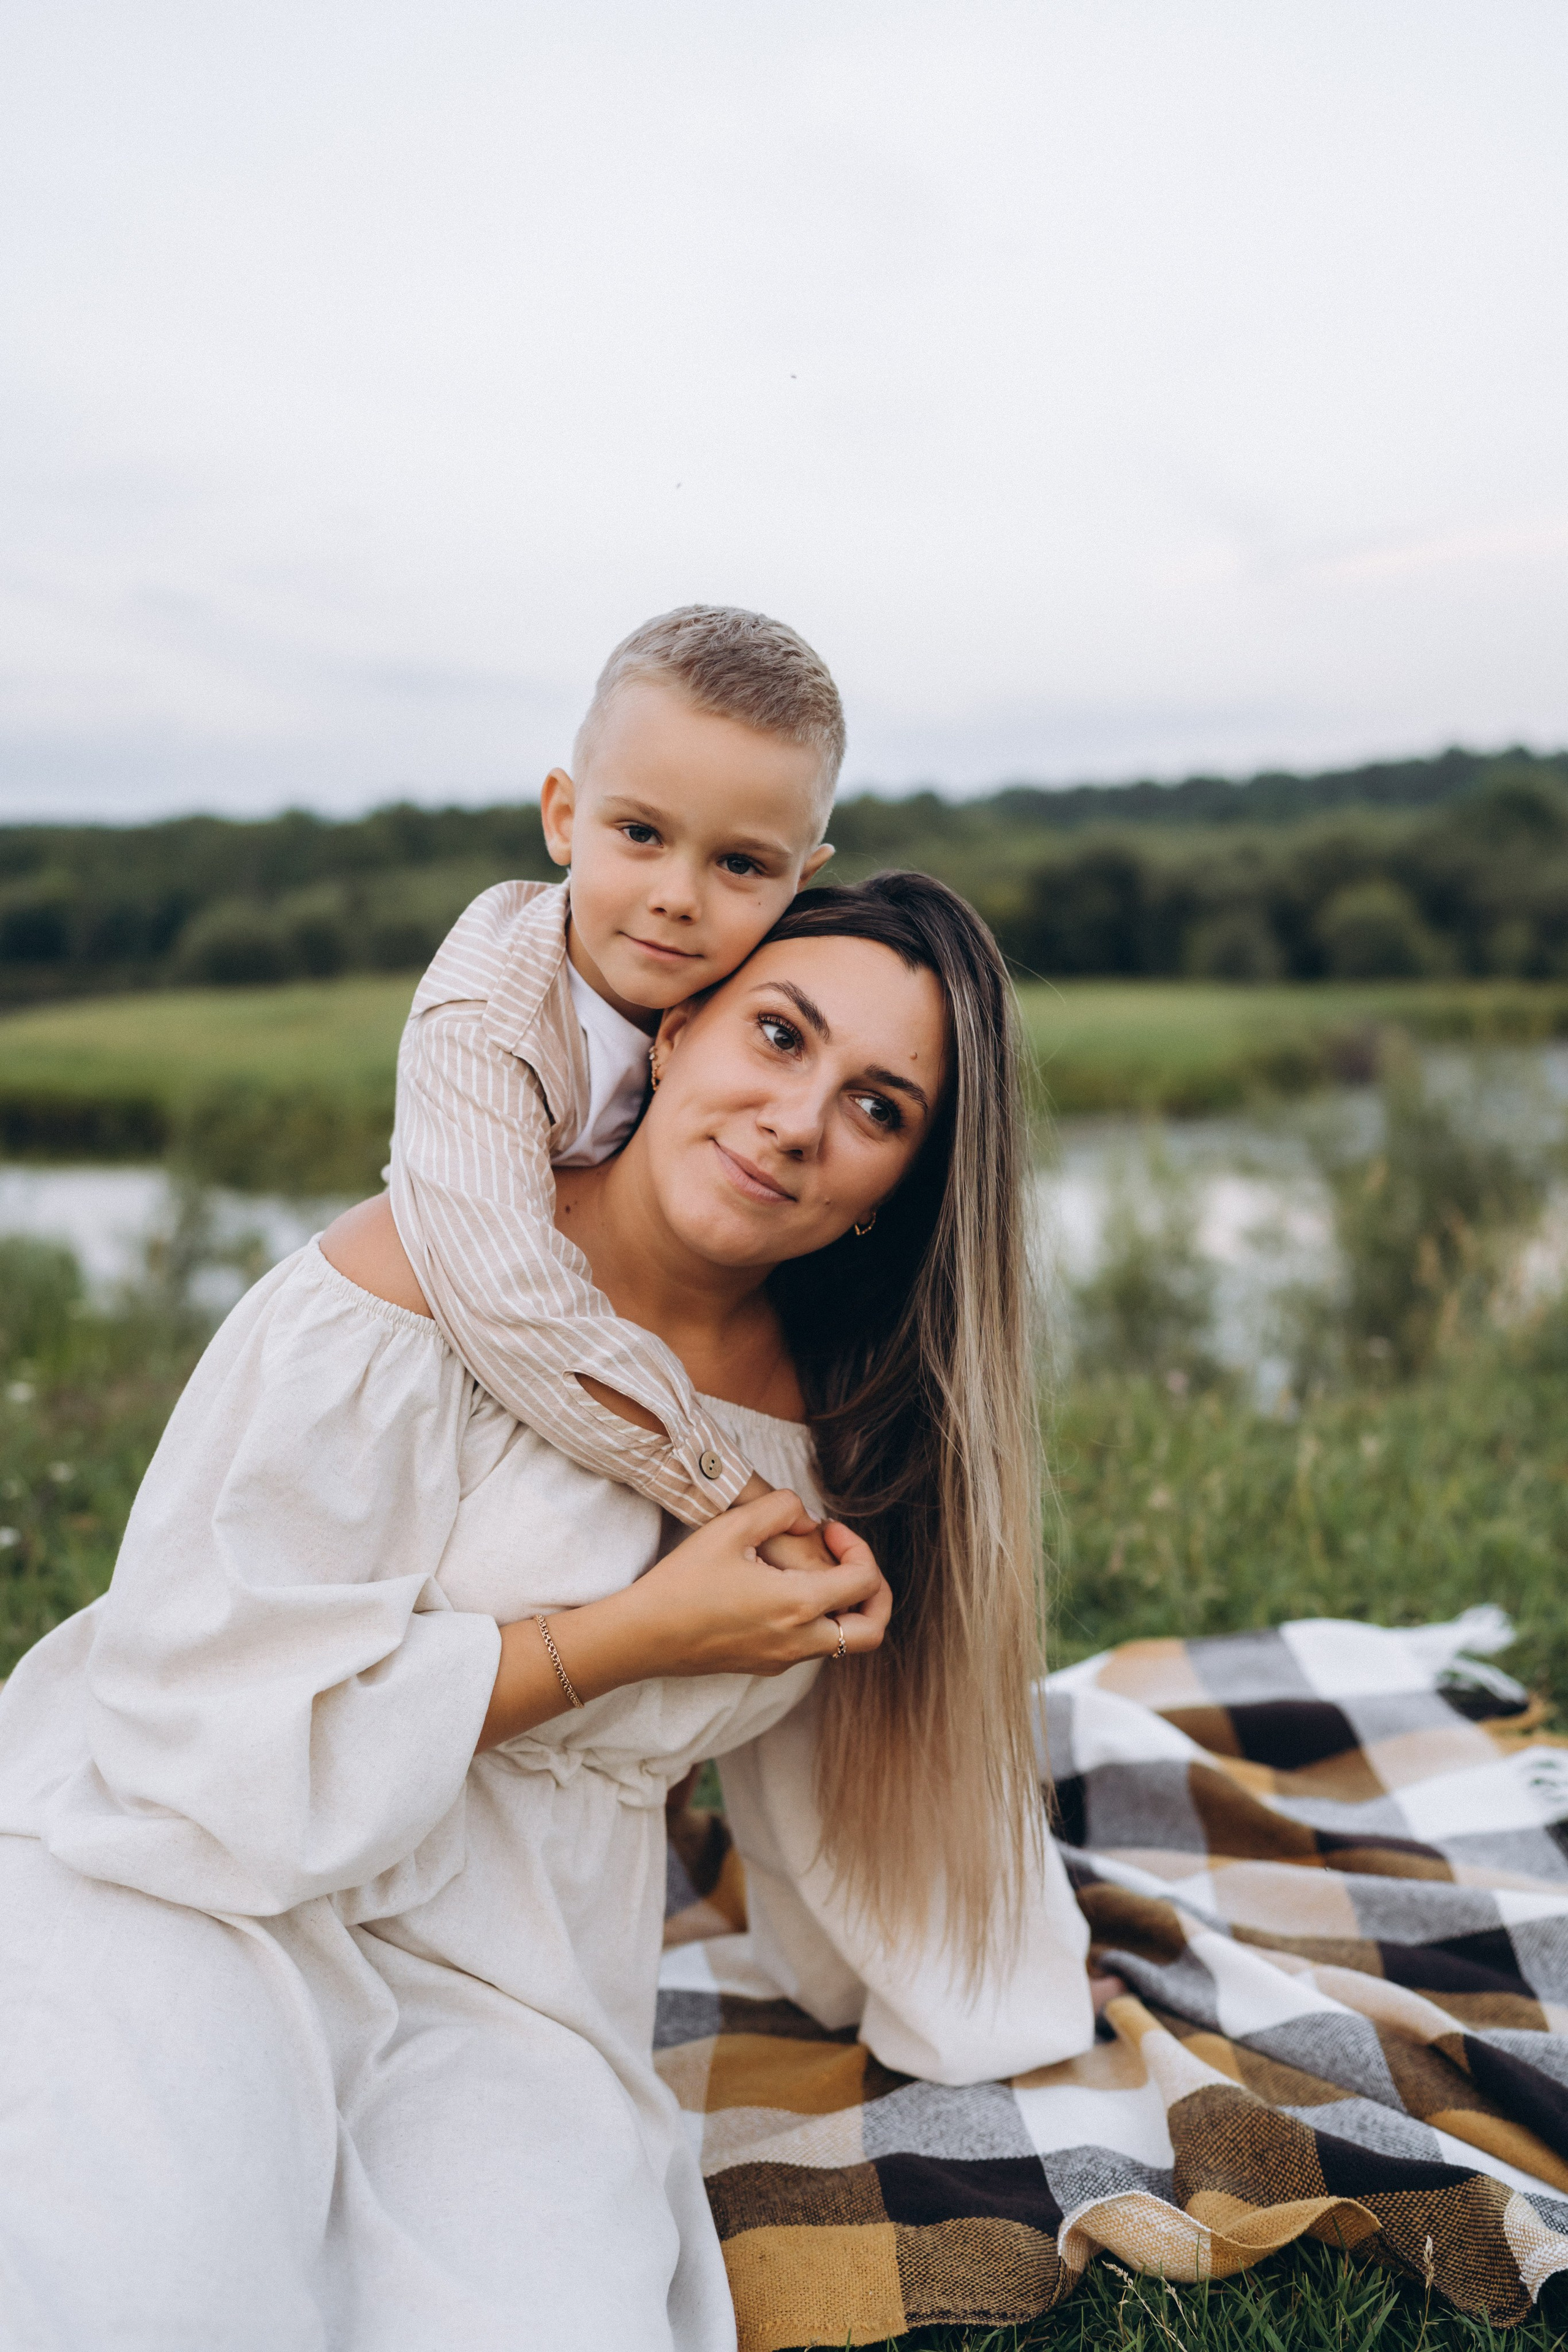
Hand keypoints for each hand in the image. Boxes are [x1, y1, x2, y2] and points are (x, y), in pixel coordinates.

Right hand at [622, 1488, 891, 1679]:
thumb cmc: (682, 1581)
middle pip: (872, 1631)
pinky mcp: (765, 1665)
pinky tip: (784, 1590)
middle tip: (849, 1562)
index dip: (859, 1547)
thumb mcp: (731, 1527)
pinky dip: (818, 1620)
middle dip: (876, 1594)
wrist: (642, 1636)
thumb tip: (807, 1518)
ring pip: (844, 1642)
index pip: (865, 1582)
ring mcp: (783, 1659)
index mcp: (798, 1606)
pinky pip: (813, 1647)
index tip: (828, 1529)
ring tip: (814, 1571)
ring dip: (845, 1606)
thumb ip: (780, 1508)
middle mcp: (800, 1641)